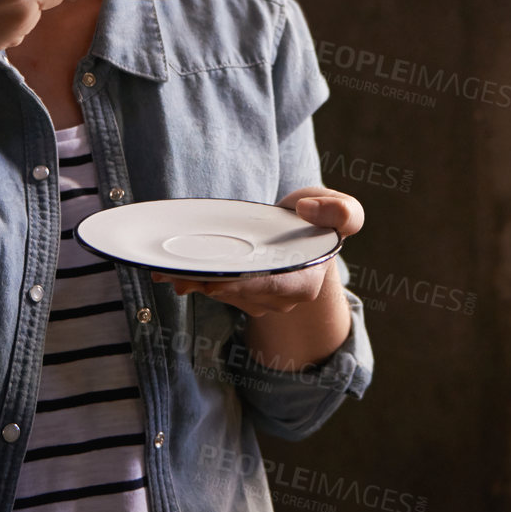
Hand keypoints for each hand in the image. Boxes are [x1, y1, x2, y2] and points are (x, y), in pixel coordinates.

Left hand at [151, 187, 363, 316]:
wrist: (305, 230)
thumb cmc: (322, 220)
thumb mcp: (344, 209)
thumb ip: (342, 211)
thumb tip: (308, 210)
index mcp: (306, 282)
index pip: (273, 288)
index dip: (245, 287)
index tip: (217, 281)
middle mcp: (281, 299)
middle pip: (241, 294)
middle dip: (208, 285)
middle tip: (177, 274)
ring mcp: (259, 301)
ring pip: (223, 294)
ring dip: (195, 283)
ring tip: (167, 271)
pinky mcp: (240, 295)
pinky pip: (215, 290)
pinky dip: (192, 281)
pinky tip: (169, 274)